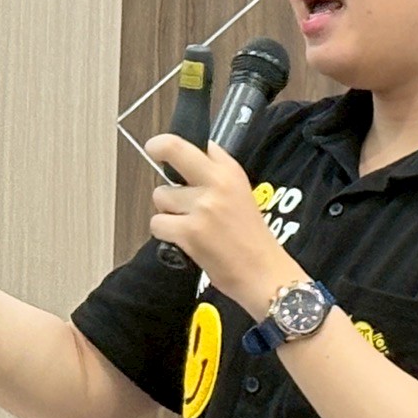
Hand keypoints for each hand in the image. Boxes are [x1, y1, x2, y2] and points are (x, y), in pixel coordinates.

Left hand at [143, 132, 293, 308]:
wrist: (263, 273)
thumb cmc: (251, 238)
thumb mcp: (242, 195)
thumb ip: (219, 177)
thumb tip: (191, 158)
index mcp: (232, 173)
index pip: (203, 145)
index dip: (183, 146)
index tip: (168, 147)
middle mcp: (217, 183)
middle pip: (174, 149)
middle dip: (159, 146)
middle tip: (154, 149)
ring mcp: (202, 206)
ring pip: (161, 195)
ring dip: (166, 210)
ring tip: (186, 223)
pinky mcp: (190, 231)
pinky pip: (158, 223)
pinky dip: (165, 232)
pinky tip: (182, 239)